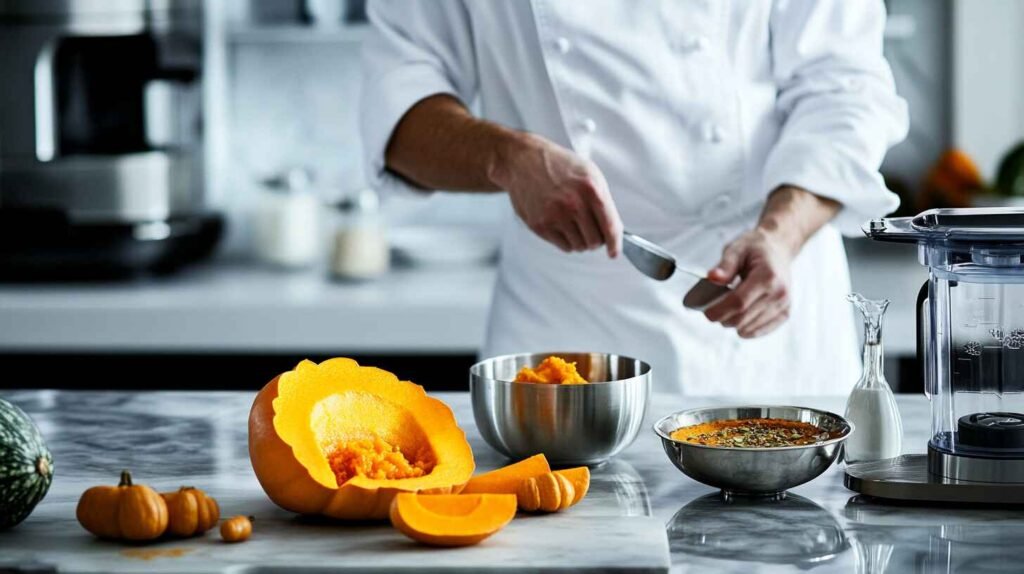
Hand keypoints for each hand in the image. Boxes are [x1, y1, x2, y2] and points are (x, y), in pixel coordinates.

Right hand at [489, 133, 622, 256]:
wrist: (524, 161)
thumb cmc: (558, 166)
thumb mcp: (589, 174)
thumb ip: (603, 200)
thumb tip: (613, 230)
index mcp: (591, 189)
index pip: (610, 226)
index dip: (615, 244)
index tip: (614, 253)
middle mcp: (573, 204)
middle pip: (595, 241)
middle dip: (596, 239)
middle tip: (590, 229)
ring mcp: (555, 216)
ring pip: (579, 246)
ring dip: (580, 240)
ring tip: (573, 223)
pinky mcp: (540, 225)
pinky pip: (563, 246)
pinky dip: (566, 241)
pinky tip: (561, 225)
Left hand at [703, 228, 794, 337]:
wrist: (778, 249)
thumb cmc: (755, 248)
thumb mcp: (737, 249)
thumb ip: (725, 265)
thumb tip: (712, 278)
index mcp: (768, 276)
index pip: (739, 302)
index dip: (719, 311)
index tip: (706, 312)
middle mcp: (780, 293)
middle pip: (743, 318)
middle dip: (723, 318)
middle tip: (713, 311)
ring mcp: (784, 305)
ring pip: (750, 328)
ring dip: (733, 324)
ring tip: (727, 311)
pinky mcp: (785, 313)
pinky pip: (761, 331)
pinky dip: (746, 329)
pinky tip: (739, 319)